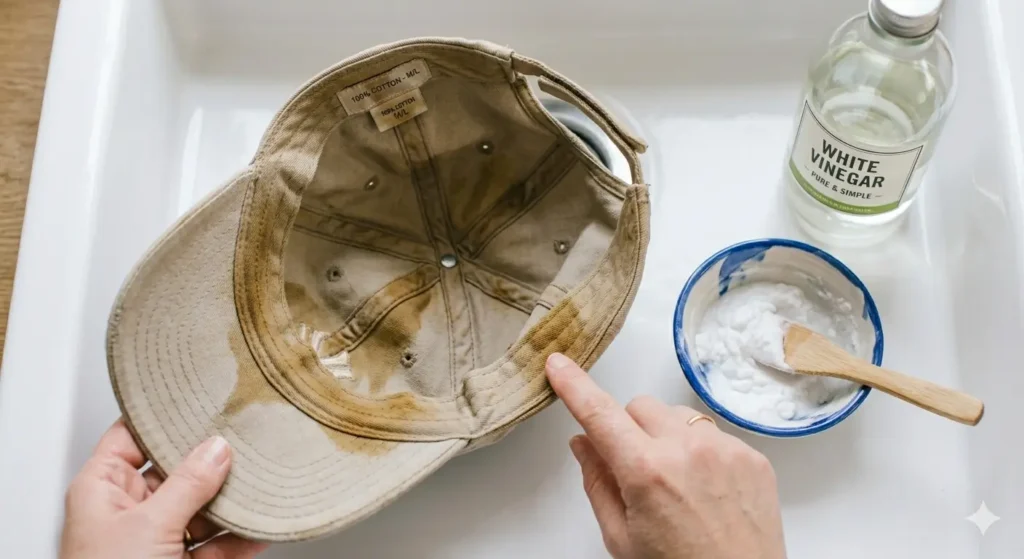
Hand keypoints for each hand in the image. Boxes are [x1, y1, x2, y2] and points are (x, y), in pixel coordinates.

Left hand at [60, 419, 267, 558]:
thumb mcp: (150, 525)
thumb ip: (188, 484)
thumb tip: (216, 449)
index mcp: (101, 490)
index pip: (131, 437)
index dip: (162, 417)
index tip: (199, 398)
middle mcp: (127, 512)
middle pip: (176, 471)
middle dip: (211, 462)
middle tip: (243, 441)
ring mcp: (156, 542)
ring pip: (201, 509)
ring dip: (232, 501)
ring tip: (262, 482)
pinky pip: (216, 546)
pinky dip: (240, 538)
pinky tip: (261, 526)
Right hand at [546, 353, 786, 558]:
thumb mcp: (622, 539)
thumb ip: (598, 483)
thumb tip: (584, 443)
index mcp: (646, 472)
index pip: (600, 413)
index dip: (574, 385)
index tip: (559, 365)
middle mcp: (688, 451)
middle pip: (639, 406)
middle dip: (628, 429)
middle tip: (634, 469)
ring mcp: (725, 449)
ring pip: (677, 415)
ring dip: (666, 436)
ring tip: (676, 483)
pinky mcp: (752, 456)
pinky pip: (713, 433)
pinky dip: (700, 451)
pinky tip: (705, 489)